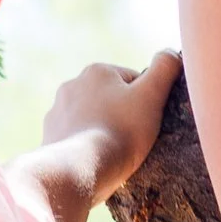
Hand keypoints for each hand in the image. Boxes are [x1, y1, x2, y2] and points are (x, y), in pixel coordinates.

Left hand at [40, 48, 179, 201]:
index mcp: (97, 71)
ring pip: (91, 118)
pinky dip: (85, 145)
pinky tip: (94, 160)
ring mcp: (57, 111)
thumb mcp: (152, 96)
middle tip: (132, 139)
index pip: (132, 81)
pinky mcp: (49, 135)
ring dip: (102, 129)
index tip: (146, 122)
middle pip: (110, 99)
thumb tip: (171, 52)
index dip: (146, 102)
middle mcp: (72, 85)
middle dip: (122, 115)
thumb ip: (165, 69)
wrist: (79, 169)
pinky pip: (75, 137)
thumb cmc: (121, 131)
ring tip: (113, 153)